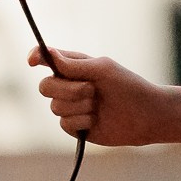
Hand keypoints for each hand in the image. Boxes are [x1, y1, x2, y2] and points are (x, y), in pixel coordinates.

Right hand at [28, 47, 169, 146]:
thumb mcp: (102, 69)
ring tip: (98, 105)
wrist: (146, 116)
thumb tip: (48, 54)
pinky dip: (81, 120)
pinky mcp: (75, 126)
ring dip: (79, 106)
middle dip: (67, 89)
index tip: (33, 62)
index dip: (36, 58)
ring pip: (54, 106)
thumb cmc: (128, 86)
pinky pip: (64, 123)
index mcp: (73, 66)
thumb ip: (73, 64)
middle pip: (45, 86)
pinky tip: (96, 120)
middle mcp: (68, 86)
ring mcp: (71, 107)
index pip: (46, 59)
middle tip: (91, 89)